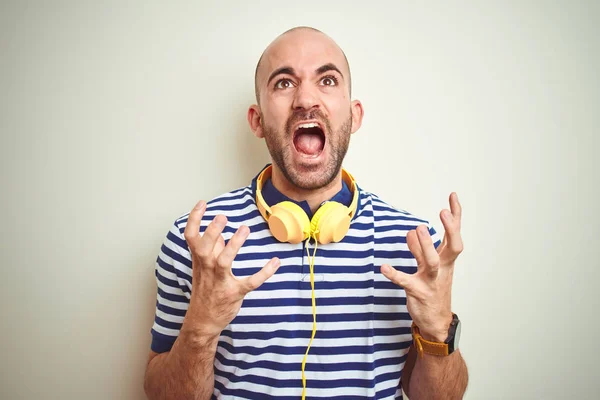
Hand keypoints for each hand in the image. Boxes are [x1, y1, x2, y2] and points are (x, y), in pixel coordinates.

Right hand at [182, 200, 279, 337]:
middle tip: (223, 216)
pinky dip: (264, 272)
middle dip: (212, 231)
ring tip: (244, 229)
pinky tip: (275, 262)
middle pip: (204, 247)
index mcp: (199, 259)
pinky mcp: (234, 293)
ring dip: (234, 245)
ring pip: (224, 262)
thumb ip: (211, 249)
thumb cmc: (204, 290)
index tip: (203, 203)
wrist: (202, 320)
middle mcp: (207, 268)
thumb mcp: (202, 267)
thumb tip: (218, 231)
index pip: (190, 236)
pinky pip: (250, 282)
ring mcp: (220, 281)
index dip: (195, 219)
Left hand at [381, 193, 462, 341]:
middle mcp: (443, 269)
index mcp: (447, 260)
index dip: (455, 216)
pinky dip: (395, 274)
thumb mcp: (429, 266)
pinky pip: (406, 282)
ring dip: (425, 247)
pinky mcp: (418, 293)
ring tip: (416, 231)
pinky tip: (384, 267)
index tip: (452, 196)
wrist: (437, 322)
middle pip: (453, 247)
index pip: (455, 234)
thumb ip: (420, 249)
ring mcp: (432, 281)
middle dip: (450, 229)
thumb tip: (412, 231)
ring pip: (432, 263)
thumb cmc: (434, 290)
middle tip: (442, 212)